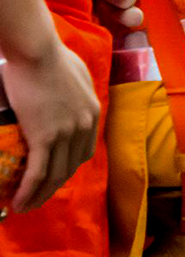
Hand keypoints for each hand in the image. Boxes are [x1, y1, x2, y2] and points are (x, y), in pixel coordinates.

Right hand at [1, 39, 100, 212]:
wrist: (36, 50)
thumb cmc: (50, 54)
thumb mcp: (77, 73)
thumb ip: (79, 89)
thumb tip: (73, 92)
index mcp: (93, 114)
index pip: (85, 151)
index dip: (70, 167)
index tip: (57, 176)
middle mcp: (84, 128)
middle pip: (70, 168)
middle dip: (54, 187)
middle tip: (39, 198)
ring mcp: (67, 134)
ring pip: (55, 175)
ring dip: (40, 195)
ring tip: (25, 206)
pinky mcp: (46, 136)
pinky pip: (38, 171)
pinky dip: (29, 190)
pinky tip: (20, 201)